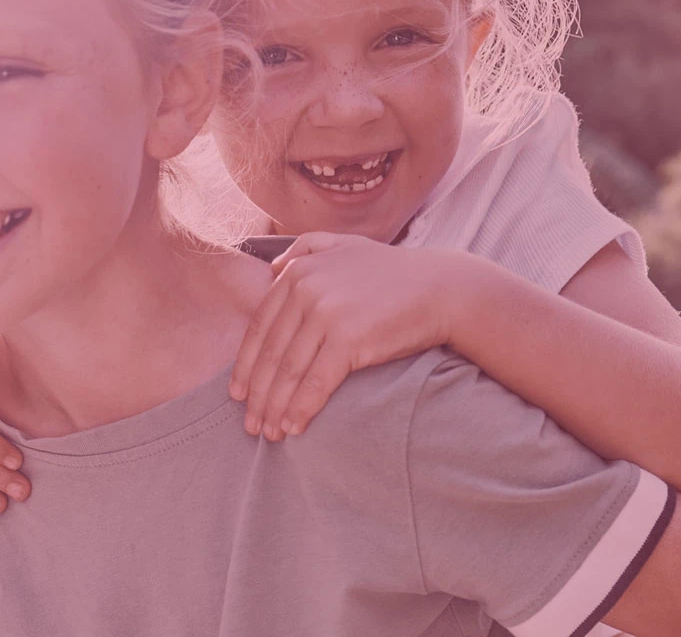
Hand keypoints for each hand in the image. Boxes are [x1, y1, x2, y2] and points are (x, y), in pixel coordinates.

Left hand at [229, 233, 467, 440]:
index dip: (246, 364)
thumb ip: (306, 249)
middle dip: (257, 394)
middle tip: (250, 424)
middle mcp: (306, 289)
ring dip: (275, 407)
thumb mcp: (344, 245)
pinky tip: (293, 427)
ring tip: (269, 433)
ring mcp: (326, 313)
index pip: (260, 326)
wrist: (442, 288)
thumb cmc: (393, 274)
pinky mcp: (348, 339)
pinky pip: (316, 382)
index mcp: (298, 271)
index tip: (238, 393)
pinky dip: (301, 408)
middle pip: (271, 353)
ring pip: (289, 371)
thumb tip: (273, 267)